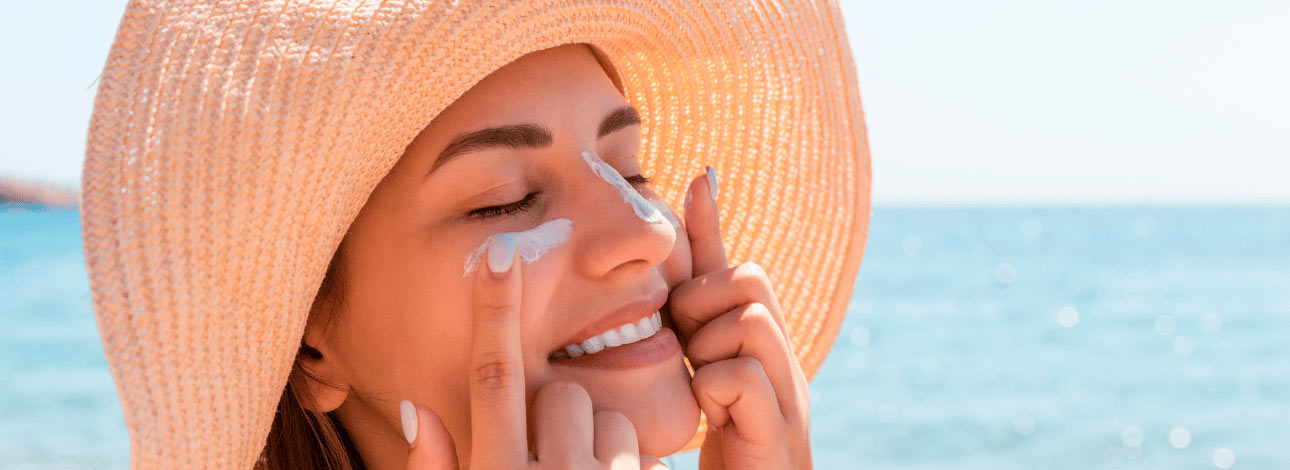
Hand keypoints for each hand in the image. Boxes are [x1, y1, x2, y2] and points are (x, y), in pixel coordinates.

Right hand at [401, 234, 669, 468]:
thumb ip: (436, 466)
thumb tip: (414, 407)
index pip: (493, 376)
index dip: (495, 312)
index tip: (501, 254)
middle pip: (562, 396)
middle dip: (562, 414)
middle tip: (558, 454)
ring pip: (610, 422)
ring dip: (601, 444)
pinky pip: (644, 453)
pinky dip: (631, 468)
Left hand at [667, 168, 811, 468]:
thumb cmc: (716, 453)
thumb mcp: (690, 383)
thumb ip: (679, 332)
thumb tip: (660, 273)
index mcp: (758, 349)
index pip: (734, 269)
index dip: (709, 226)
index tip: (694, 177)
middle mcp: (783, 363)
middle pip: (750, 280)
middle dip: (704, 303)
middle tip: (689, 348)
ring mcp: (789, 396)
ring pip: (750, 321)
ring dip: (709, 348)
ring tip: (701, 384)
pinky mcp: (781, 432)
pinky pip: (743, 375)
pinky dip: (715, 390)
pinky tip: (711, 417)